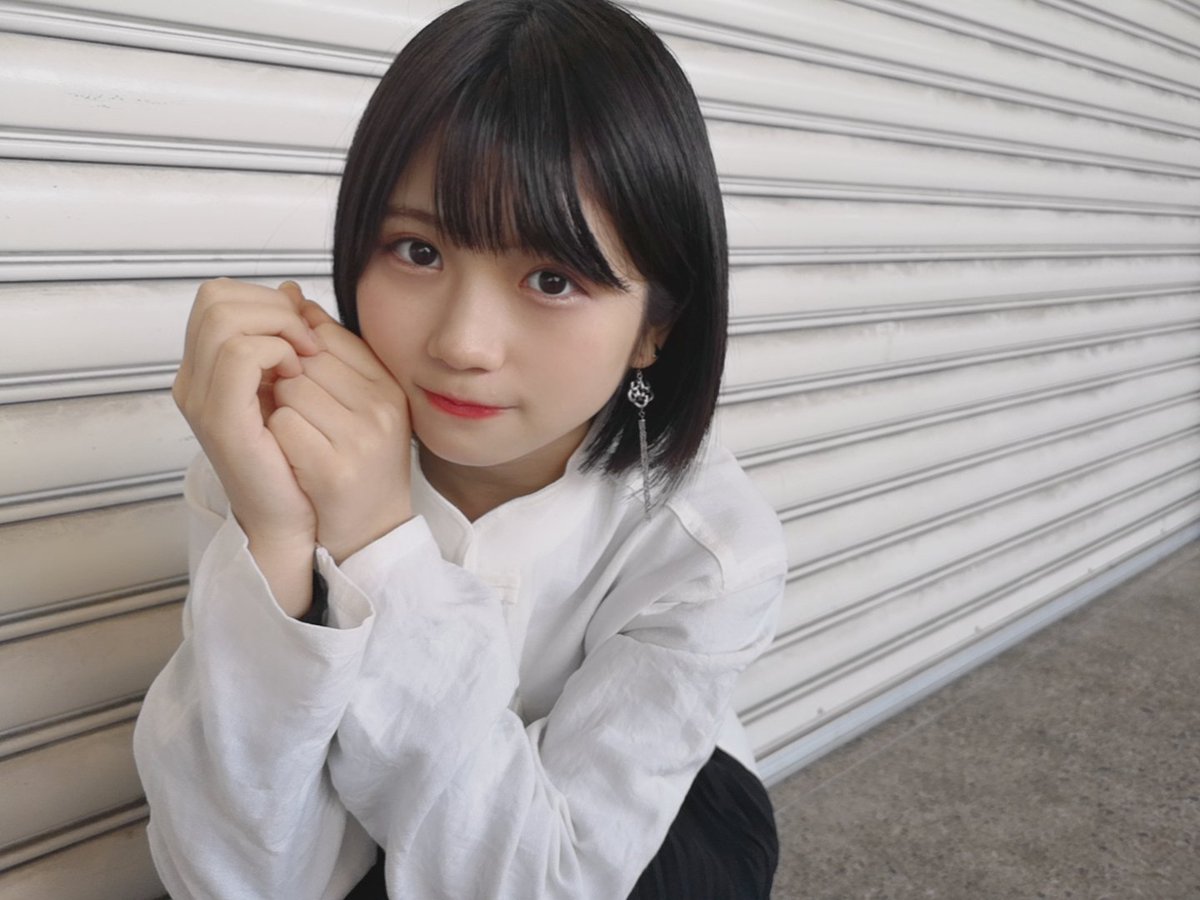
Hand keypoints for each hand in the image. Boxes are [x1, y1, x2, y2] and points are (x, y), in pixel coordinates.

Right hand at [173, 278, 321, 548]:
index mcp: (207, 370)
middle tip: (308, 342)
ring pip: (224, 317)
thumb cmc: (301, 458)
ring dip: (277, 326)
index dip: (265, 299)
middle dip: (271, 306)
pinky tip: (297, 374)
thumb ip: (290, 338)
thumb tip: (292, 289)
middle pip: (215, 297)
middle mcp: (195, 381)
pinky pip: (240, 354)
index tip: (304, 332)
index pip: (218, 297)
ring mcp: (202, 400)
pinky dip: (275, 350)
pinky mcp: (222, 420)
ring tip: (304, 359)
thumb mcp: (297, 386)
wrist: (295, 520)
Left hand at [268, 293, 413, 562]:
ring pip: (290, 389)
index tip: (298, 385)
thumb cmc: (356, 464)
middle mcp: (382, 409)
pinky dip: (276, 439)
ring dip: (279, 411)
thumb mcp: (355, 401)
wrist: (368, 534)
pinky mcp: (334, 470)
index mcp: (388, 387)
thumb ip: (327, 348)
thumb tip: (289, 293)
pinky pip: (283, 425)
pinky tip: (291, 458)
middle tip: (299, 419)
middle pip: (305, 360)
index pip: (328, 336)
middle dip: (286, 384)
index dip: (298, 358)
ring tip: (298, 439)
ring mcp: (361, 440)